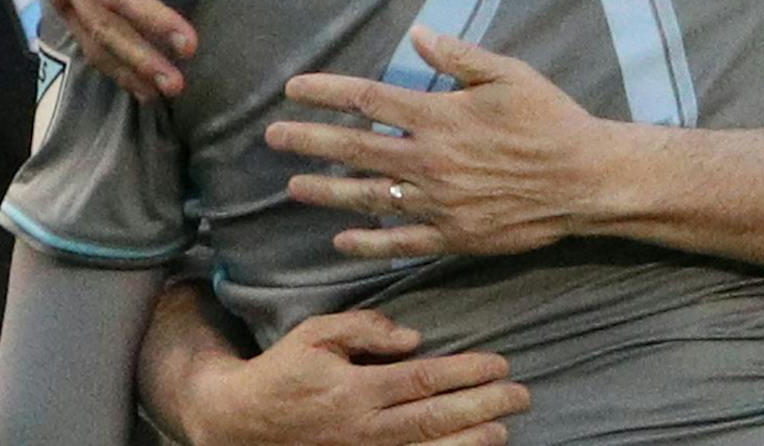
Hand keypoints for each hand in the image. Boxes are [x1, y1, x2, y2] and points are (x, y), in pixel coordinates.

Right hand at [173, 309, 528, 445]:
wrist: (242, 422)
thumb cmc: (283, 371)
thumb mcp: (316, 334)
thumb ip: (364, 329)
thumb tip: (412, 337)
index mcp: (356, 388)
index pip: (424, 379)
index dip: (466, 373)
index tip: (500, 363)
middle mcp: (365, 427)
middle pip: (435, 418)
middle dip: (483, 406)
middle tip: (521, 395)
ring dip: (470, 441)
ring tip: (504, 429)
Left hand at [268, 27, 600, 258]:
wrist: (584, 180)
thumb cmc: (549, 119)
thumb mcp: (509, 74)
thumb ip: (459, 56)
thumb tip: (417, 33)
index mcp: (439, 116)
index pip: (369, 100)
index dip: (326, 93)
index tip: (294, 89)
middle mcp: (429, 161)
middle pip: (355, 149)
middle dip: (309, 141)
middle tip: (273, 137)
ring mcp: (437, 203)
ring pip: (367, 198)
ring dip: (325, 191)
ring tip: (292, 187)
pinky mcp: (453, 236)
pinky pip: (400, 243)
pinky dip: (368, 242)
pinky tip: (340, 240)